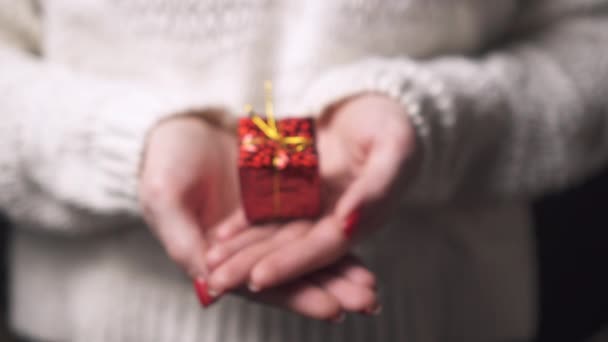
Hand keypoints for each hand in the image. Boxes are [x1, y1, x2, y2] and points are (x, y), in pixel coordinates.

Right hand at [139, 113, 379, 318]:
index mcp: (215, 256)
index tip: (333, 309)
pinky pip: (311, 216)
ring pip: (306, 249)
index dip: (295, 297)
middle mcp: (245, 245)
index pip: (260, 285)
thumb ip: (184, 244)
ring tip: (371, 285)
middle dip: (329, 288)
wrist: (177, 118)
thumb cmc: (163, 158)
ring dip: (339, 267)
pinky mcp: (279, 195)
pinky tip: (360, 238)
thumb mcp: (164, 198)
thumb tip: (211, 288)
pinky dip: (335, 228)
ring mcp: (264, 220)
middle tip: (367, 301)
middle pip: (291, 274)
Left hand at [207, 94, 414, 302]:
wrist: (370, 99)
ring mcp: (312, 206)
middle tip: (219, 283)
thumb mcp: (395, 146)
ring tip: (210, 265)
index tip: (258, 279)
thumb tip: (349, 223)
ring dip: (243, 251)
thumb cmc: (391, 121)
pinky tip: (219, 236)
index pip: (325, 247)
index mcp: (363, 216)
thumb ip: (378, 187)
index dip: (294, 264)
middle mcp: (334, 218)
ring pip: (275, 235)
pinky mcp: (296, 191)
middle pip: (293, 248)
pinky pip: (266, 212)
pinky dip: (244, 225)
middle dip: (255, 267)